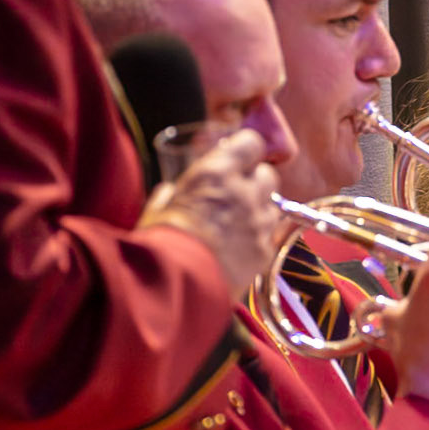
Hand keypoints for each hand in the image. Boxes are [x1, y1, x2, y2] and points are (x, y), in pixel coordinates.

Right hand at [139, 129, 279, 299]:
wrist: (174, 287)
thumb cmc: (159, 245)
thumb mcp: (155, 212)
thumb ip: (168, 196)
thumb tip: (168, 190)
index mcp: (216, 173)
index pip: (251, 142)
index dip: (246, 150)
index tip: (239, 156)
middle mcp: (245, 192)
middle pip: (268, 174)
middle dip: (255, 181)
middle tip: (237, 193)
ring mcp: (259, 222)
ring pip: (273, 206)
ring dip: (260, 210)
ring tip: (238, 224)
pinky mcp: (266, 250)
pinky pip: (270, 236)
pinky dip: (260, 239)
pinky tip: (240, 248)